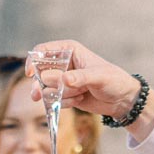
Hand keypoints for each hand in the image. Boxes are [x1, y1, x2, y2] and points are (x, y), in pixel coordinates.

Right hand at [27, 40, 144, 120]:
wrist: (121, 99)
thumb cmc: (113, 81)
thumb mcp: (98, 77)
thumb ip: (80, 78)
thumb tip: (64, 80)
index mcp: (69, 50)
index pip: (42, 51)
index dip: (33, 61)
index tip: (31, 74)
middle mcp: (62, 64)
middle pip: (39, 72)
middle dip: (41, 84)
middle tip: (38, 95)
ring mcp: (62, 80)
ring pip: (45, 88)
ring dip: (60, 95)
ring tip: (80, 94)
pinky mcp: (64, 94)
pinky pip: (53, 100)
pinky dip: (65, 103)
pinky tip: (80, 99)